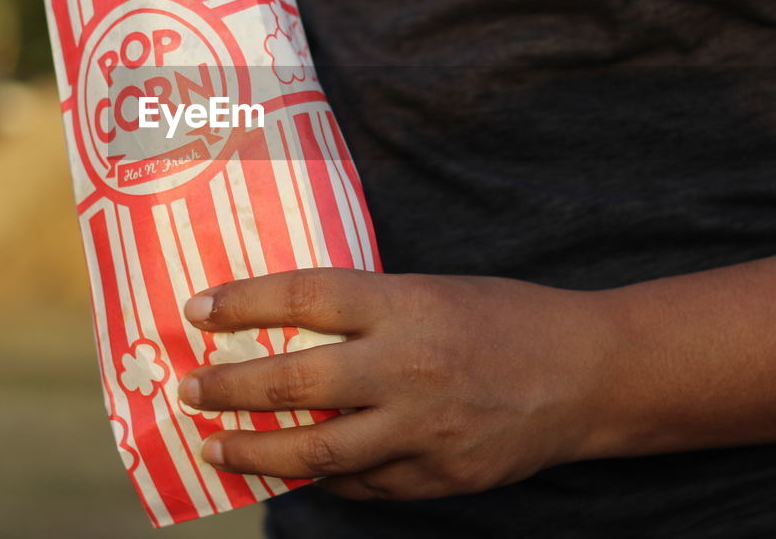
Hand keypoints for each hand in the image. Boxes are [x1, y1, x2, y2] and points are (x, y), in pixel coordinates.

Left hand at [177, 268, 612, 499]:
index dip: (242, 302)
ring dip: (256, 452)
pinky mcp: (439, 477)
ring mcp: (424, 430)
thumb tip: (284, 331)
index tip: (197, 309)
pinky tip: (295, 471)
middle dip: (228, 388)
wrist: (587, 374)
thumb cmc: (504, 318)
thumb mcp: (431, 291)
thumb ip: (366, 312)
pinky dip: (323, 477)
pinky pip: (362, 484)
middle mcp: (409, 367)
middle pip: (296, 379)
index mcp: (407, 305)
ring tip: (215, 447)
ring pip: (318, 449)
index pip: (304, 296)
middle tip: (189, 390)